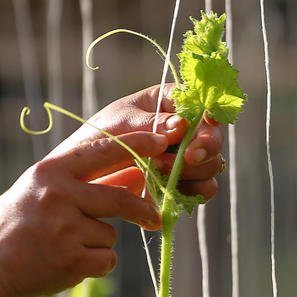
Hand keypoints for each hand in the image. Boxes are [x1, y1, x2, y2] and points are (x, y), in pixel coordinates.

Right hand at [0, 132, 167, 296]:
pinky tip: (68, 263)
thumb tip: (138, 172)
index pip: (102, 151)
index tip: (161, 141)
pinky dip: (96, 264)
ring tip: (66, 245)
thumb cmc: (22, 223)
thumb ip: (88, 180)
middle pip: (119, 199)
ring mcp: (64, 230)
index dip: (136, 144)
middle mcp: (57, 196)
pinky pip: (107, 259)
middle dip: (142, 210)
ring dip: (98, 243)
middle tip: (153, 216)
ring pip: (110, 234)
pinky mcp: (71, 261)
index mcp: (50, 173)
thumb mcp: (45, 190)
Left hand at [56, 84, 224, 203]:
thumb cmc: (98, 138)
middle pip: (213, 137)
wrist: (83, 176)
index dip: (211, 112)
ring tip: (158, 170)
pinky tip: (171, 190)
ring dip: (192, 171)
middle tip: (185, 158)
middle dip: (203, 148)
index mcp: (171, 104)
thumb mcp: (119, 123)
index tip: (209, 121)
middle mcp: (185, 131)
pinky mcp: (184, 184)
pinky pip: (203, 190)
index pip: (202, 104)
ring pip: (212, 165)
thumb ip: (150, 123)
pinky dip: (193, 192)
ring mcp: (186, 159)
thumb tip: (182, 126)